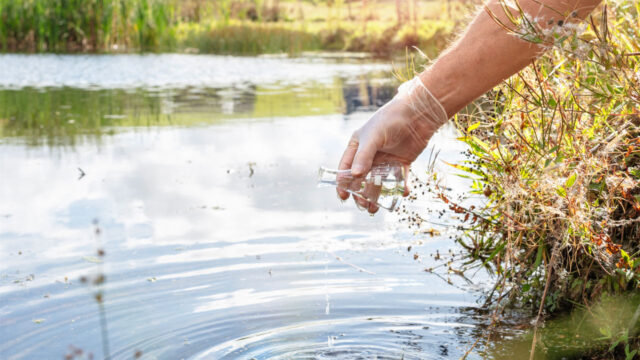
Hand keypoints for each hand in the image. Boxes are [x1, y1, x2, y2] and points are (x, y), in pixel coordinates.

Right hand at [337, 76, 447, 212]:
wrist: (418, 113)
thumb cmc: (390, 120)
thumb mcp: (373, 136)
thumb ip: (364, 156)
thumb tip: (354, 176)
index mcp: (357, 146)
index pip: (346, 167)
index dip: (343, 182)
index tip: (343, 196)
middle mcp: (370, 155)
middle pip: (362, 179)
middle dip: (361, 193)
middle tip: (363, 205)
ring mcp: (386, 160)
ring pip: (378, 182)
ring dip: (377, 195)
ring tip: (375, 208)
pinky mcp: (401, 163)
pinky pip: (398, 179)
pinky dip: (399, 188)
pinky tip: (401, 194)